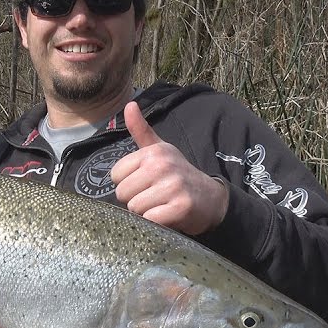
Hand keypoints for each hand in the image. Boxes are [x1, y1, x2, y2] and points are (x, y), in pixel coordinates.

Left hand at [110, 101, 228, 235]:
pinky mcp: (181, 207)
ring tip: (161, 205)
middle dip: (135, 199)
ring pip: (135, 208)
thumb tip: (129, 104)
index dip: (127, 183)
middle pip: (123, 193)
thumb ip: (141, 130)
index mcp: (153, 152)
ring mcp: (173, 186)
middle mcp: (162, 165)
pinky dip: (156, 223)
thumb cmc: (178, 175)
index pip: (115, 175)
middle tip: (154, 196)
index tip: (145, 183)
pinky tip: (168, 215)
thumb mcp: (160, 150)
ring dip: (145, 212)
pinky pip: (150, 220)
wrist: (211, 198)